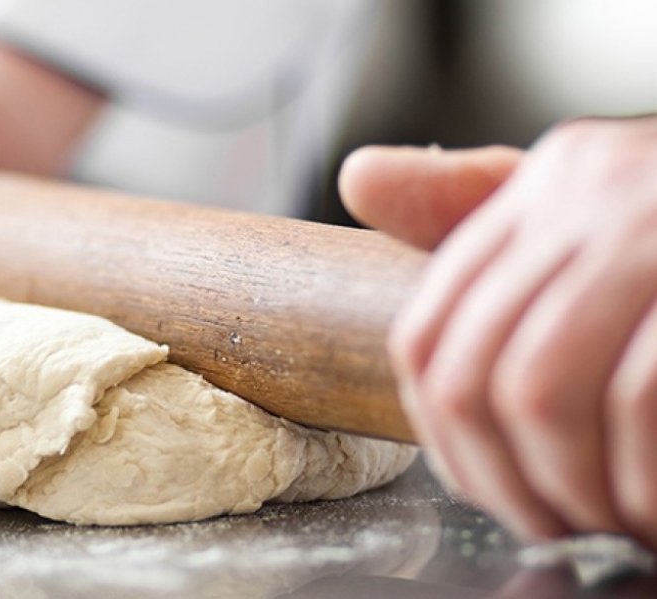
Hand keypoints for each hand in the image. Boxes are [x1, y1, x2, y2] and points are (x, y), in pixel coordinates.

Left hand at [338, 116, 656, 545]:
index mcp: (543, 186)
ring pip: (538, 393)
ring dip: (564, 486)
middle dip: (498, 479)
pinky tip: (653, 506)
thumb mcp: (587, 204)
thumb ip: (474, 210)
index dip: (437, 435)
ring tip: (600, 520)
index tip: (476, 484)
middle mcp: (590, 197)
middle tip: (544, 521)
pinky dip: (639, 479)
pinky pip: (637, 403)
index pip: (426, 331)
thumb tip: (359, 178)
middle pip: (472, 373)